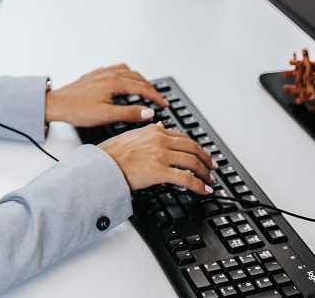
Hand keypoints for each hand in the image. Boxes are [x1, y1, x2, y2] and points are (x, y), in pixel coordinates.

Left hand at [44, 63, 167, 127]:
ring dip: (139, 79)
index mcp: (113, 82)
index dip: (155, 97)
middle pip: (136, 77)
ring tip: (145, 89)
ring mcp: (100, 73)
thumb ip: (129, 113)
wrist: (56, 104)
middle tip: (158, 99)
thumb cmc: (76, 110)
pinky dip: (126, 75)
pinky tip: (124, 82)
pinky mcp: (94, 75)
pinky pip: (116, 69)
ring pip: (126, 71)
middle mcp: (108, 74)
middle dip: (150, 87)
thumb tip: (148, 112)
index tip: (163, 104)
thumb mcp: (106, 115)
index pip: (142, 88)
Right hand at [99, 123, 216, 193]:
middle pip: (193, 148)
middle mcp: (160, 140)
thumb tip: (160, 125)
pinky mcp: (161, 171)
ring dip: (205, 173)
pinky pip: (187, 178)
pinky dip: (200, 185)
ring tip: (209, 180)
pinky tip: (204, 190)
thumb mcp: (131, 135)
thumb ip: (148, 131)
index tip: (202, 154)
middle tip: (212, 167)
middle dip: (206, 159)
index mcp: (154, 130)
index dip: (196, 147)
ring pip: (193, 162)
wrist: (102, 165)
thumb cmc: (111, 153)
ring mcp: (162, 155)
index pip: (183, 137)